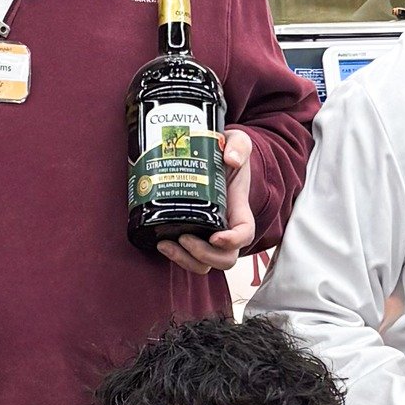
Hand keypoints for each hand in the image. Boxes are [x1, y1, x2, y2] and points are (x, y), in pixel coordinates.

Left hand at [159, 127, 257, 272]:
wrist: (213, 154)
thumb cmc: (227, 151)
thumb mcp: (237, 141)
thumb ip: (238, 146)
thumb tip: (230, 159)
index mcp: (239, 209)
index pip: (244, 234)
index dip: (233, 241)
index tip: (216, 237)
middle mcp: (226, 227)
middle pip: (225, 259)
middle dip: (205, 255)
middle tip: (184, 237)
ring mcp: (209, 233)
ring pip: (205, 264)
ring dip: (186, 260)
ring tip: (166, 244)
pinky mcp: (192, 233)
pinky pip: (189, 257)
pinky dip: (176, 257)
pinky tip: (160, 243)